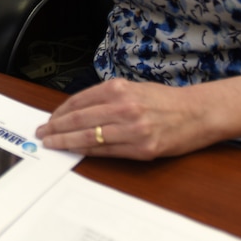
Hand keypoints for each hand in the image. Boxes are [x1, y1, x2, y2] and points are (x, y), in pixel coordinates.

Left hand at [35, 78, 207, 159]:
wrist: (198, 113)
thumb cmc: (166, 100)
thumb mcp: (134, 88)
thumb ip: (108, 97)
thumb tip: (79, 109)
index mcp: (120, 89)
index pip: (80, 101)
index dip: (61, 111)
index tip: (50, 118)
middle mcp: (124, 107)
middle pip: (80, 119)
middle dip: (57, 127)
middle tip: (42, 132)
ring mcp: (133, 129)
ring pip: (90, 137)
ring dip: (66, 141)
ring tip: (52, 143)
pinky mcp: (142, 149)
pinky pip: (107, 151)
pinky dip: (89, 151)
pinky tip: (76, 151)